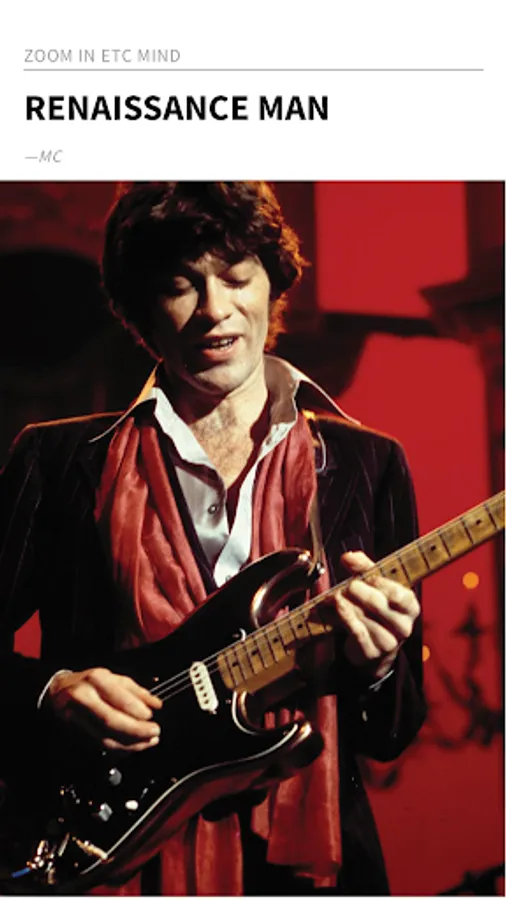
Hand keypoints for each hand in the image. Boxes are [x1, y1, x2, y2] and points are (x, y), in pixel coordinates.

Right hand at [45, 667, 162, 751]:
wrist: (56, 692)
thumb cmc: (88, 683)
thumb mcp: (113, 677)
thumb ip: (136, 691)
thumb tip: (156, 704)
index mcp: (96, 680)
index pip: (118, 699)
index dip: (136, 711)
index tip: (151, 716)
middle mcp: (84, 699)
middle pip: (111, 721)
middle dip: (136, 731)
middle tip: (154, 732)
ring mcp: (77, 719)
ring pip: (105, 738)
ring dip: (131, 744)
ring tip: (148, 742)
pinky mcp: (75, 735)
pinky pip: (100, 746)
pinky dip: (120, 749)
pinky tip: (133, 746)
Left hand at [333, 550, 419, 679]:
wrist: (373, 646)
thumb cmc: (376, 610)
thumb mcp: (375, 586)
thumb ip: (364, 568)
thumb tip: (349, 556)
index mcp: (409, 607)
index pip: (400, 595)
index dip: (383, 585)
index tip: (367, 578)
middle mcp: (403, 626)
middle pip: (379, 605)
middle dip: (359, 592)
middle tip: (347, 586)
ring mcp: (389, 642)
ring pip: (364, 617)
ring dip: (346, 604)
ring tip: (335, 596)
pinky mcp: (372, 652)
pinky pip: (356, 632)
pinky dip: (343, 618)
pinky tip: (334, 609)